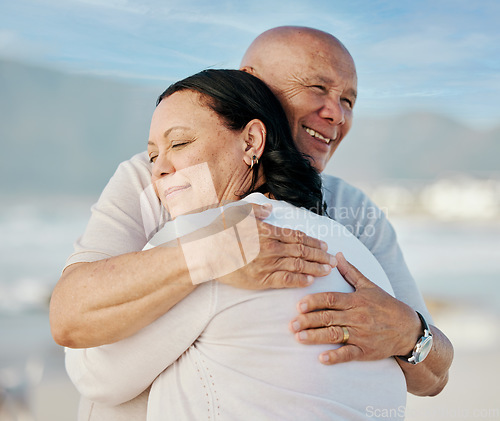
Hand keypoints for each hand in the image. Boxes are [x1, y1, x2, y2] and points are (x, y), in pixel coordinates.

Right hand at [216, 203, 336, 288]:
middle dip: (320, 255)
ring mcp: (267, 264)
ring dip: (315, 267)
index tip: (324, 244)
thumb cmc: (220, 232)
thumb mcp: (235, 212)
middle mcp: (271, 247)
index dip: (313, 241)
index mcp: (267, 231)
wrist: (205, 255)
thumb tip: (269, 209)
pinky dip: (300, 280)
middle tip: (333, 259)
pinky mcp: (261, 280)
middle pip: (302, 251)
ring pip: (298, 266)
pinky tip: (310, 280)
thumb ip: (255, 210)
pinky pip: (286, 280)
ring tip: (328, 270)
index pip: (297, 236)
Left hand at [289, 252, 421, 363]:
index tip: (298, 305)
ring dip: (315, 337)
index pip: (331, 299)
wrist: (409, 330)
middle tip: (291, 324)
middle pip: (328, 317)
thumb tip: (336, 255)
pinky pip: (349, 354)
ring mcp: (361, 335)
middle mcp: (357, 316)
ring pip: (334, 335)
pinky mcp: (365, 351)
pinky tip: (321, 358)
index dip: (313, 301)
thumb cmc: (386, 305)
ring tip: (299, 338)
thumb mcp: (369, 286)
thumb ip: (350, 272)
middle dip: (308, 320)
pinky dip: (335, 356)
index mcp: (356, 300)